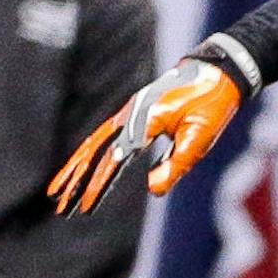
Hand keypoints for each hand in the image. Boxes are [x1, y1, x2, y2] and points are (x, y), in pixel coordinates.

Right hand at [50, 53, 243, 212]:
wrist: (219, 71)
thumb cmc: (212, 104)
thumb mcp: (199, 138)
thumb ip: (175, 164)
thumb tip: (152, 190)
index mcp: (145, 119)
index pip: (113, 158)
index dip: (98, 184)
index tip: (85, 206)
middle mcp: (131, 113)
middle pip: (94, 150)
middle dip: (75, 178)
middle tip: (59, 203)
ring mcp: (132, 111)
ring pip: (95, 142)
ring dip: (77, 167)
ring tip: (60, 189)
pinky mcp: (137, 112)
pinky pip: (107, 135)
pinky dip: (92, 153)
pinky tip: (84, 166)